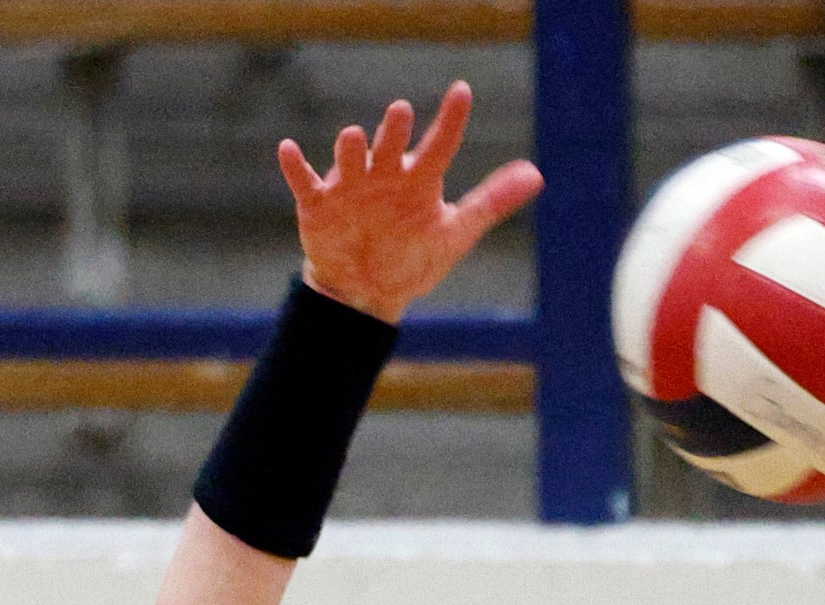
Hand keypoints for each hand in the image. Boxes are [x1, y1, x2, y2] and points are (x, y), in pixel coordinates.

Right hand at [279, 82, 543, 325]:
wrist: (367, 294)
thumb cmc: (411, 258)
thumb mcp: (454, 233)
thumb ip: (491, 202)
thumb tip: (536, 174)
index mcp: (419, 180)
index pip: (440, 144)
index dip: (452, 119)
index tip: (463, 91)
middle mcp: (385, 174)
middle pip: (391, 145)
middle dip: (394, 130)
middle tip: (401, 111)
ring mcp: (350, 186)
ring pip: (350, 158)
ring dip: (350, 148)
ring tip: (354, 136)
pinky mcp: (318, 204)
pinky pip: (305, 181)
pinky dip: (296, 167)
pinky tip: (288, 151)